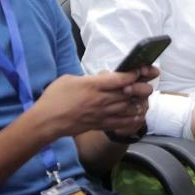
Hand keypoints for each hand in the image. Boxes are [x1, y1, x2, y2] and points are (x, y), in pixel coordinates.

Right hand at [37, 66, 155, 136]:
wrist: (47, 121)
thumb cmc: (54, 98)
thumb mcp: (70, 79)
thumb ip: (89, 78)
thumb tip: (102, 78)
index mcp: (93, 85)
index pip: (121, 79)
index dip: (135, 73)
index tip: (143, 69)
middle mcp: (101, 100)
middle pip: (130, 94)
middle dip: (142, 88)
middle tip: (147, 84)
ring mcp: (102, 114)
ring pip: (129, 108)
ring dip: (140, 103)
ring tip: (145, 99)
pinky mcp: (100, 125)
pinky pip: (122, 124)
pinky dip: (133, 120)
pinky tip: (139, 116)